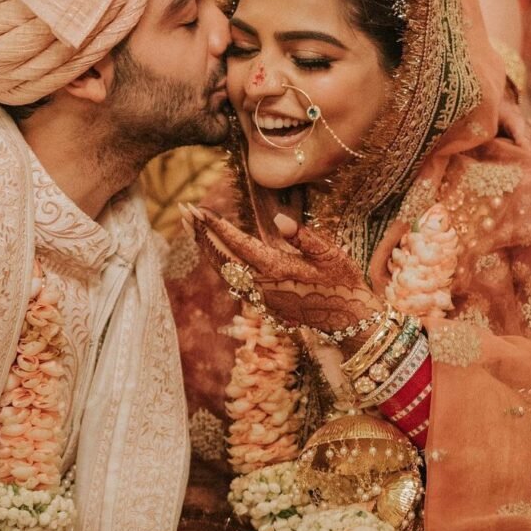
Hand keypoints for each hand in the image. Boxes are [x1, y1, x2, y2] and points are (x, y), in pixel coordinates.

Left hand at [183, 203, 382, 337]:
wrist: (348, 321)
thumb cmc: (343, 283)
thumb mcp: (330, 255)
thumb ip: (304, 237)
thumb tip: (279, 220)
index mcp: (276, 270)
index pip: (237, 244)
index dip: (215, 226)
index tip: (198, 209)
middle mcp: (261, 284)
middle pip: (219, 257)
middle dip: (200, 232)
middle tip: (183, 209)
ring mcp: (259, 295)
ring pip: (221, 269)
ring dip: (203, 246)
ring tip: (189, 225)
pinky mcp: (261, 300)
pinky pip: (229, 278)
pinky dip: (215, 260)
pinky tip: (211, 248)